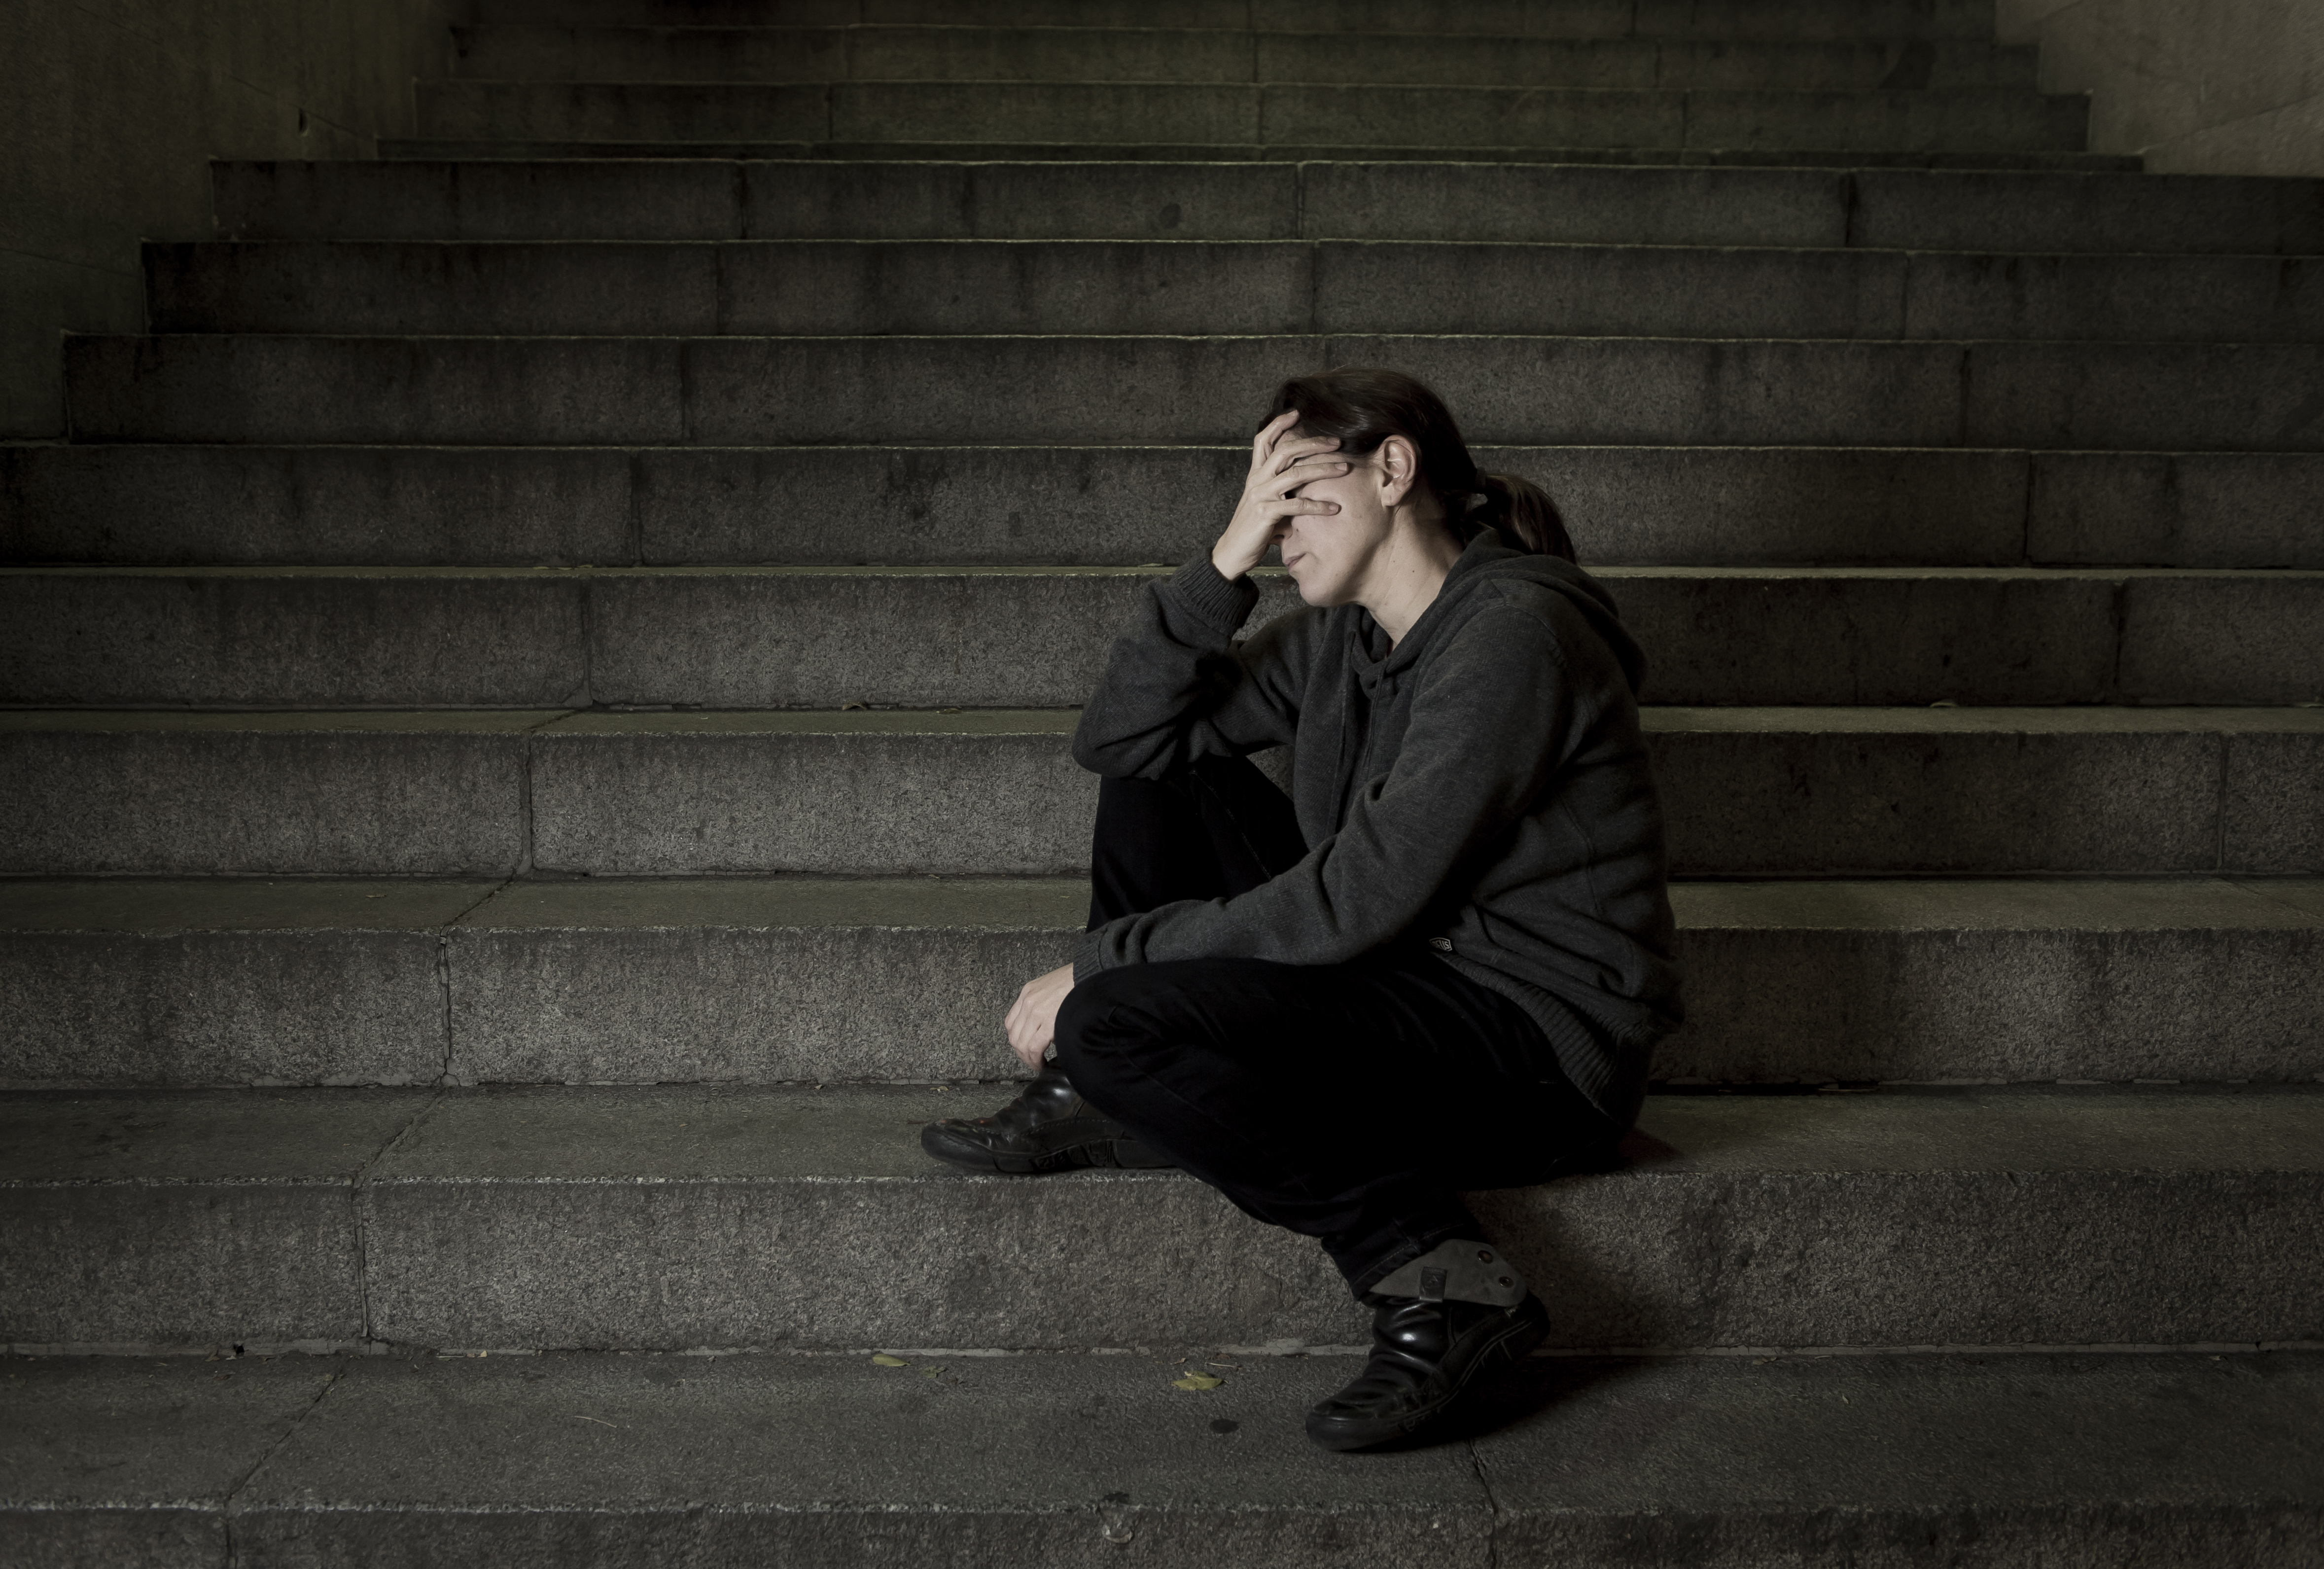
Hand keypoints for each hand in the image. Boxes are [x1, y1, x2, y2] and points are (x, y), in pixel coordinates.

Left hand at [1005, 963, 1076, 1071]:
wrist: (1091, 974)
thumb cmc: (1077, 980)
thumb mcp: (1051, 986)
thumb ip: (1043, 1003)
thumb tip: (1045, 1025)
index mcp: (1028, 992)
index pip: (1011, 1022)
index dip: (1016, 1039)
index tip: (1024, 1048)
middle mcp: (1028, 1001)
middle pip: (1014, 1036)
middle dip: (1021, 1053)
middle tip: (1031, 1061)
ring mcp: (1036, 1011)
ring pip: (1022, 1044)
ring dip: (1028, 1059)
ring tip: (1038, 1064)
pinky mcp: (1049, 1022)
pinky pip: (1034, 1047)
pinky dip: (1036, 1060)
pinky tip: (1043, 1063)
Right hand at [1211, 409, 1346, 580]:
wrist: (1233, 552)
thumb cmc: (1254, 528)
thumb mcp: (1267, 502)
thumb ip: (1283, 490)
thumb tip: (1309, 483)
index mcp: (1255, 474)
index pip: (1263, 440)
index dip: (1278, 424)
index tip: (1297, 413)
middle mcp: (1257, 480)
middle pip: (1285, 450)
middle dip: (1312, 443)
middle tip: (1336, 442)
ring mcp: (1260, 495)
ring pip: (1294, 473)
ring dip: (1323, 469)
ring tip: (1344, 468)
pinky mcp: (1265, 514)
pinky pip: (1296, 505)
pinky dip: (1317, 505)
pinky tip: (1334, 508)